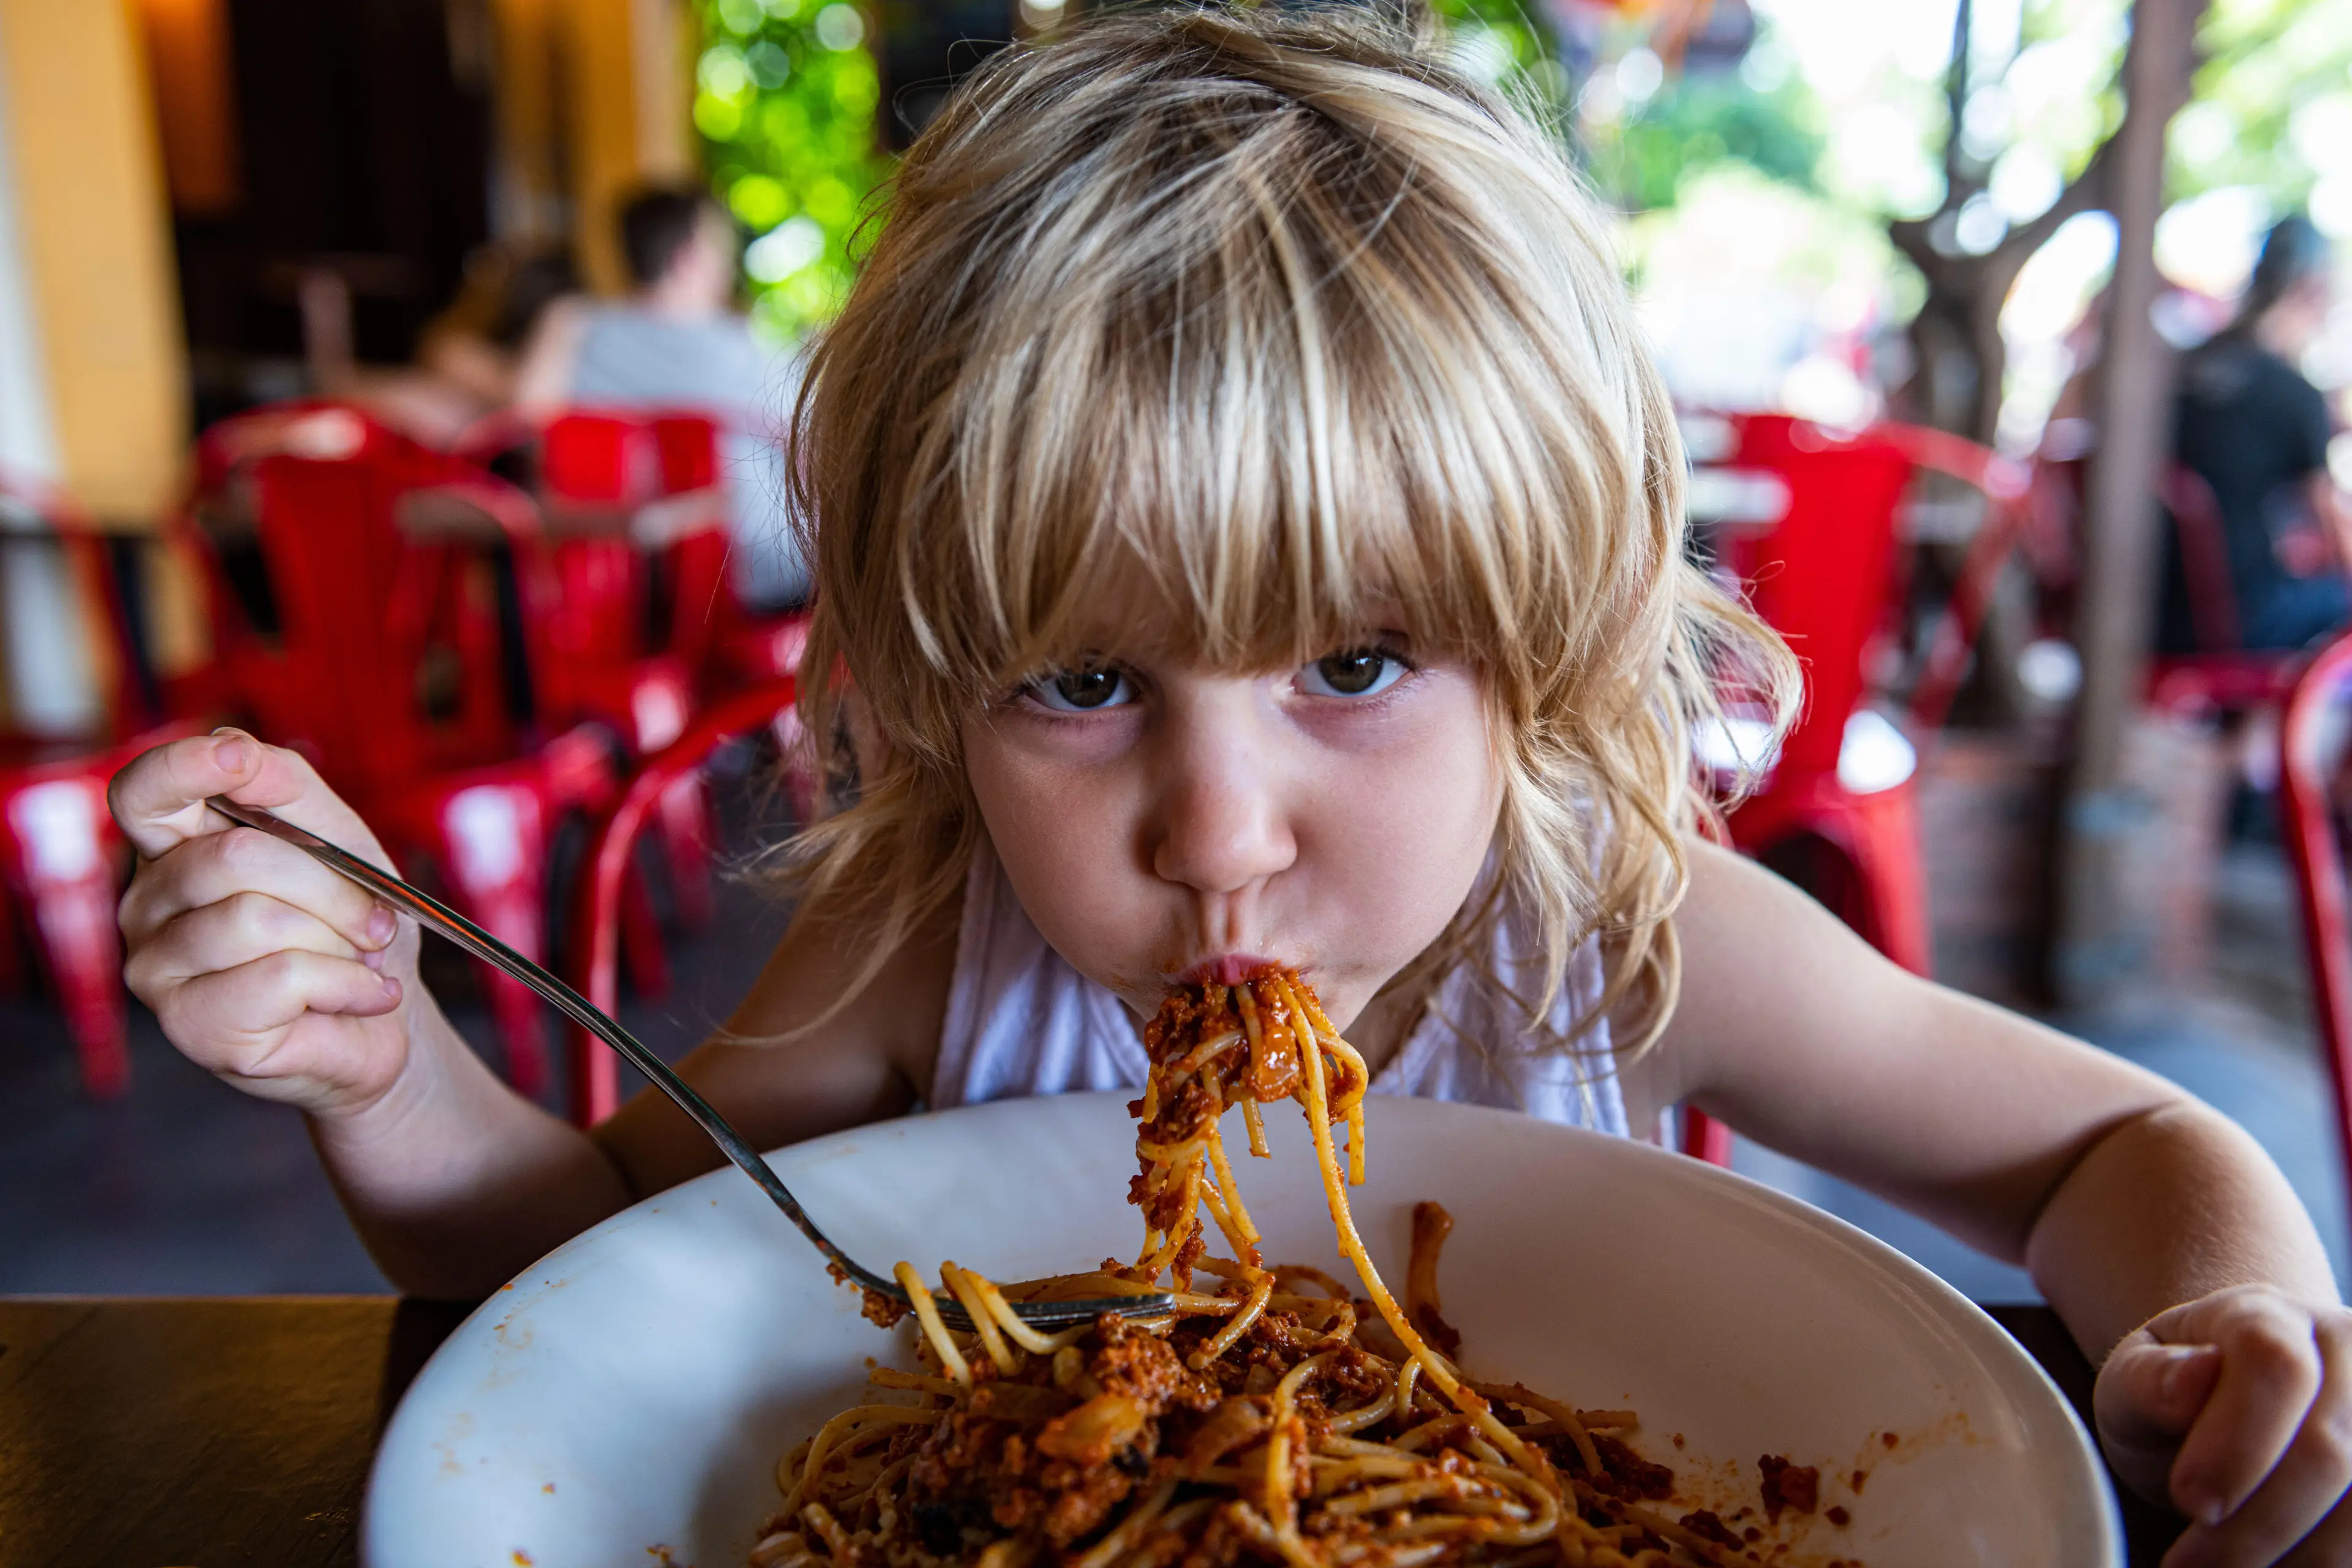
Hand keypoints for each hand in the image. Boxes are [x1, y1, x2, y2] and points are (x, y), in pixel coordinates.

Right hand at [111, 729, 417, 1116]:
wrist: (385, 1019)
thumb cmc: (353, 929)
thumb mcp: (338, 844)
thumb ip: (285, 788)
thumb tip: (234, 749)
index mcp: (176, 850)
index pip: (142, 792)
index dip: (183, 766)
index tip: (237, 759)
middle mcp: (148, 906)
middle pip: (234, 859)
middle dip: (332, 889)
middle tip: (374, 923)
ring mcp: (157, 969)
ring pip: (258, 919)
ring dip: (341, 941)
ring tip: (359, 962)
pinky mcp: (192, 1025)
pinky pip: (281, 978)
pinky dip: (347, 984)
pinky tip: (362, 997)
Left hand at [2096, 1285, 2351, 1564]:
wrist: (2227, 1405)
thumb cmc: (2171, 1396)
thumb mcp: (2132, 1382)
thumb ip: (2149, 1381)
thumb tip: (2192, 1380)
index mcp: (2266, 1314)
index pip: (2273, 1363)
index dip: (2238, 1442)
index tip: (2190, 1500)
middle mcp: (2345, 1348)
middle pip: (2328, 1449)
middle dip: (2257, 1524)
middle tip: (2191, 1565)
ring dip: (2298, 1555)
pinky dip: (2325, 1561)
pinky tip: (2275, 1567)